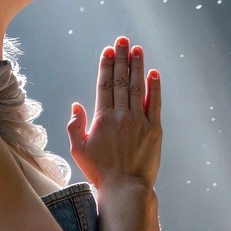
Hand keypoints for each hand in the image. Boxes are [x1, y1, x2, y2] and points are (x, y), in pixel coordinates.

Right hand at [68, 37, 161, 190]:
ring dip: (137, 66)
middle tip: (122, 40)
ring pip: (138, 87)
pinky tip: (154, 73)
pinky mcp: (155, 130)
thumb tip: (76, 106)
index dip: (106, 65)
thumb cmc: (100, 172)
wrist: (126, 189)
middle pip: (121, 80)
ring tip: (137, 49)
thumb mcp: (78, 151)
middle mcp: (121, 116)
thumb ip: (75, 126)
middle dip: (121, 58)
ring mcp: (140, 122)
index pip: (104, 85)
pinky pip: (156, 104)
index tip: (108, 50)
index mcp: (102, 119)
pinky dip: (155, 87)